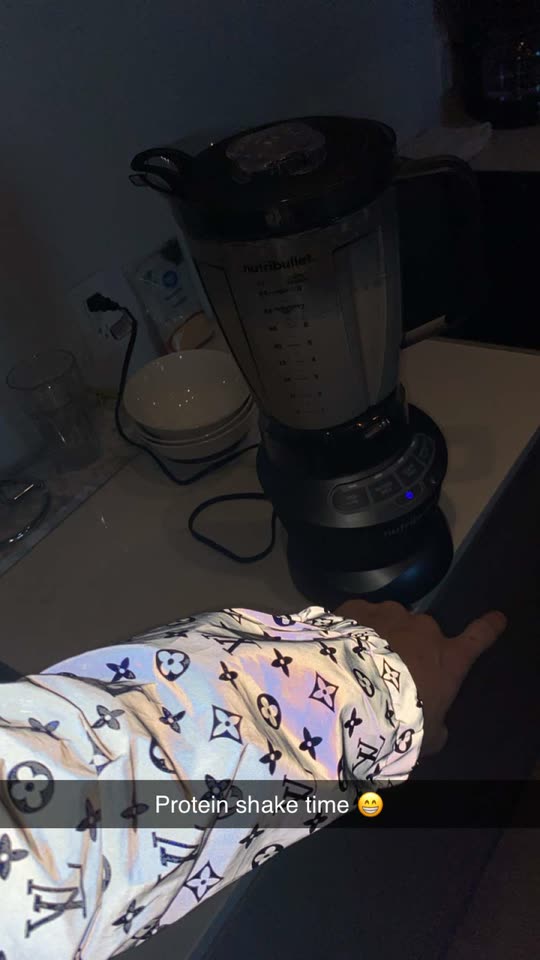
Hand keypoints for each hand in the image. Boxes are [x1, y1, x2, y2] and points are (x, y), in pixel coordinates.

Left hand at [334, 600, 506, 755]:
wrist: (354, 693)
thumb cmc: (400, 717)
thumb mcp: (429, 735)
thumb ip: (438, 726)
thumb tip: (438, 729)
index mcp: (448, 658)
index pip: (478, 638)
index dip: (488, 627)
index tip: (497, 618)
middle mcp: (424, 629)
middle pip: (422, 633)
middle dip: (410, 646)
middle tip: (390, 672)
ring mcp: (391, 614)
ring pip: (391, 621)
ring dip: (382, 636)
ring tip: (362, 662)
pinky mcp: (359, 608)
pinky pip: (361, 615)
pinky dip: (354, 627)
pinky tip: (343, 647)